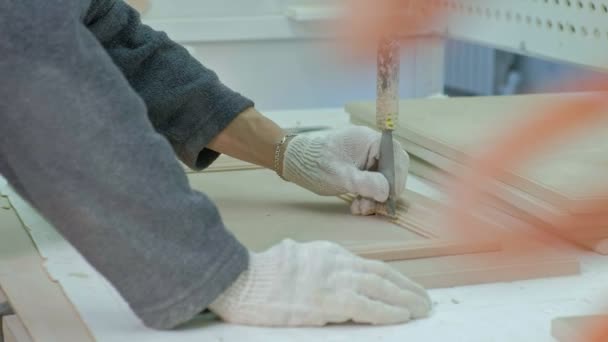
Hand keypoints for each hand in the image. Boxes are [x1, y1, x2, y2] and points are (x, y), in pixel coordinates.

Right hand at [208, 239, 430, 325]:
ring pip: (380, 288)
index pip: (371, 266)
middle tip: (425, 300)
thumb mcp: (294, 257)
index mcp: (329, 253)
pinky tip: (401, 317)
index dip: (394, 279)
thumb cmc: (262, 273)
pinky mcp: (326, 301)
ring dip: (405, 300)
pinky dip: (386, 311)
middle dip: (407, 288)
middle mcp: (336, 263)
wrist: (243, 279)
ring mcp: (332, 281)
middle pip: (382, 275)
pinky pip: (365, 306)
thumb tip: (329, 276)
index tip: (408, 288)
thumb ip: (317, 264)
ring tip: (422, 309)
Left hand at [282, 126, 409, 214]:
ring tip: (359, 209)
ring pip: (382, 180)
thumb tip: (386, 192)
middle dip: (383, 192)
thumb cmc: (313, 164)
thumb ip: (364, 183)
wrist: (292, 162)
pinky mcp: (360, 170)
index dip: (397, 178)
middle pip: (391, 170)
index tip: (389, 198)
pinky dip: (367, 197)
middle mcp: (371, 147)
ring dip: (374, 198)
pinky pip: (372, 184)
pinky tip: (356, 207)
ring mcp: (365, 158)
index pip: (396, 156)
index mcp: (369, 140)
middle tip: (372, 208)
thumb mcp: (339, 176)